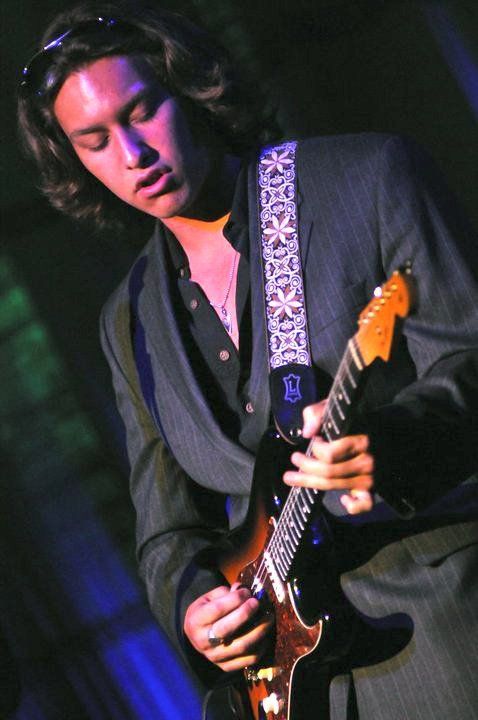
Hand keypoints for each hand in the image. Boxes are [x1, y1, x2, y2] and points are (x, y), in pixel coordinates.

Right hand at [184, 582, 273, 671]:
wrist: (196, 636)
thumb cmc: (206, 612)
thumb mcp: (209, 598)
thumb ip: (226, 593)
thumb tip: (244, 589)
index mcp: (196, 621)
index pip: (217, 609)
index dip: (235, 599)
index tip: (247, 592)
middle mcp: (203, 641)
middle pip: (227, 629)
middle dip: (246, 613)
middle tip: (257, 603)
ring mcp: (214, 656)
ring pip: (241, 646)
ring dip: (259, 630)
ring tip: (268, 618)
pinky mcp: (226, 666)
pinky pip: (248, 660)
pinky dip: (260, 648)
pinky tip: (265, 636)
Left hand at [283, 400, 373, 514]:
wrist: (384, 428)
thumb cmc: (353, 419)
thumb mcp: (333, 407)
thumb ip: (317, 414)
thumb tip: (307, 432)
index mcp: (359, 441)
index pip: (329, 455)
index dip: (315, 450)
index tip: (313, 441)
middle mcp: (366, 461)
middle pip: (328, 472)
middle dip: (305, 467)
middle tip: (294, 459)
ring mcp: (370, 476)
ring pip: (334, 486)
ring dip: (310, 482)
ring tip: (294, 476)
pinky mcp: (372, 488)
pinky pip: (364, 504)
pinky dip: (353, 506)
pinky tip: (342, 500)